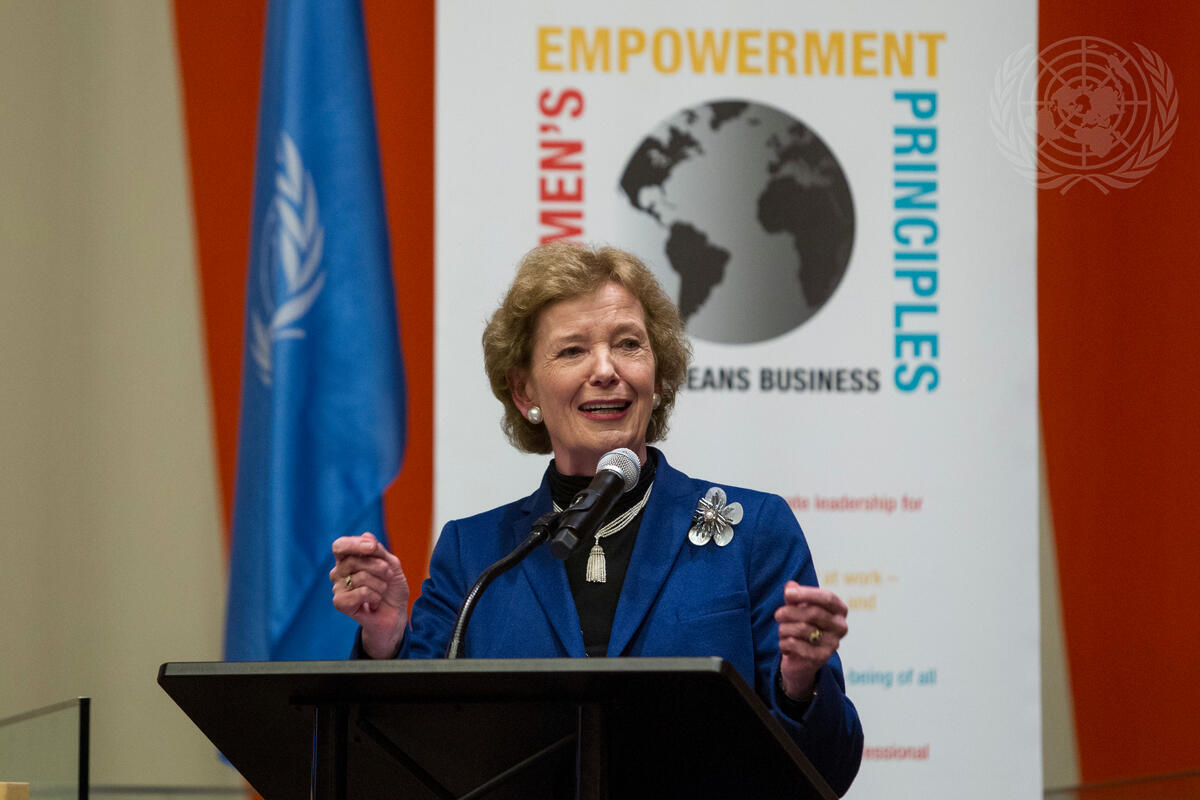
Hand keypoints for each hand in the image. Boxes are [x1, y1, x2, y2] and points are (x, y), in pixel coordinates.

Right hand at [330, 532, 409, 658]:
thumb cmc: (391, 587)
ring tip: (381, 591)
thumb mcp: (391, 564)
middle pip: (353, 560)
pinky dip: (375, 596)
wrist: (395, 613)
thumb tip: (366, 535)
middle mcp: (338, 572)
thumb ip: (379, 551)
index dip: (355, 544)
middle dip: (379, 566)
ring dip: (381, 584)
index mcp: (348, 558)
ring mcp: (338, 587)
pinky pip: (361, 592)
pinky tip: (375, 603)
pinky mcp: (340, 603)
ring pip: (360, 577)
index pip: (340, 545)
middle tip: (388, 574)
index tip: (373, 547)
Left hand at [774, 581, 848, 700]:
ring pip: (802, 629)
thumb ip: (794, 597)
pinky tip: (784, 644)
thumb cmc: (802, 625)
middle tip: (777, 614)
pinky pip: (796, 645)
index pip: (827, 598)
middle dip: (790, 612)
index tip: (788, 593)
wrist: (802, 658)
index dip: (807, 593)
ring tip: (781, 630)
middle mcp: (841, 626)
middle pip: (813, 613)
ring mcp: (833, 643)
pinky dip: (784, 643)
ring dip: (784, 628)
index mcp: (840, 610)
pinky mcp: (822, 657)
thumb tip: (790, 585)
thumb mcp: (798, 608)